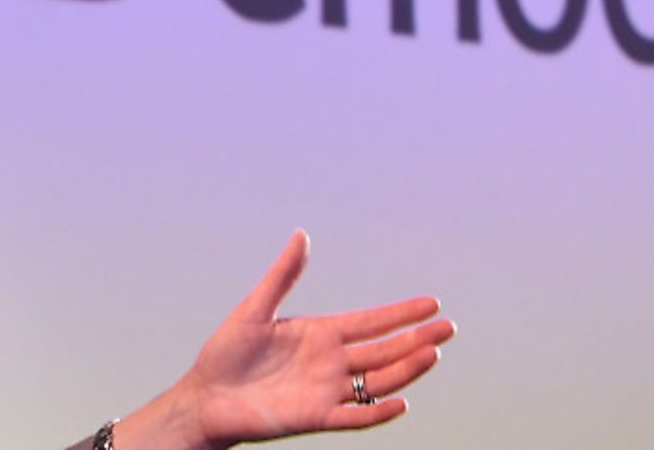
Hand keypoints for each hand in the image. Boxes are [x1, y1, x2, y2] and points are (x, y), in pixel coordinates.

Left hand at [120, 230, 454, 448]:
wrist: (204, 397)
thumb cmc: (225, 354)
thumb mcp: (254, 308)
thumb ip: (282, 276)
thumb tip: (301, 236)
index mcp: (320, 334)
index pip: (371, 322)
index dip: (401, 313)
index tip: (432, 303)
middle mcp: (330, 362)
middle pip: (384, 350)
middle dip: (417, 339)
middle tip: (449, 328)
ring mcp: (326, 390)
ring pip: (378, 380)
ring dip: (406, 368)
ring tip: (433, 353)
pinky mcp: (315, 417)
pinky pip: (355, 415)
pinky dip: (378, 411)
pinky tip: (400, 400)